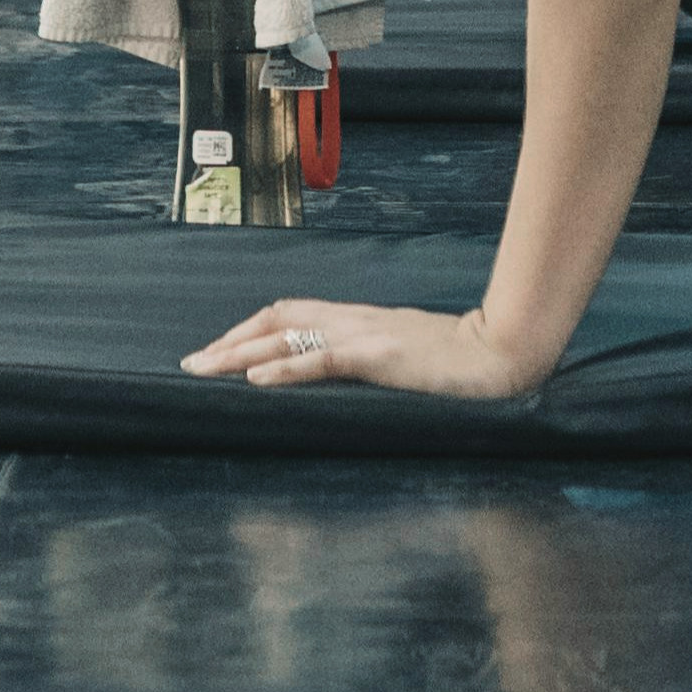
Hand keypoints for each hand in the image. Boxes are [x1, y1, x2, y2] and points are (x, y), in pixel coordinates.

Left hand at [180, 299, 547, 398]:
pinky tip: (256, 378)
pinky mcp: (379, 357)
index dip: (248, 328)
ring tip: (204, 369)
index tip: (216, 350)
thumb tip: (337, 373)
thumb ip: (368, 358)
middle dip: (229, 338)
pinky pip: (322, 358)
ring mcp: (364, 335)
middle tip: (191, 363)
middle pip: (276, 317)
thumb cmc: (459, 360)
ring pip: (287, 334)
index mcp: (358, 320)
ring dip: (239, 351)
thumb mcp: (403, 356)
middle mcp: (353, 320)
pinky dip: (284, 366)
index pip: (290, 313)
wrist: (500, 354)